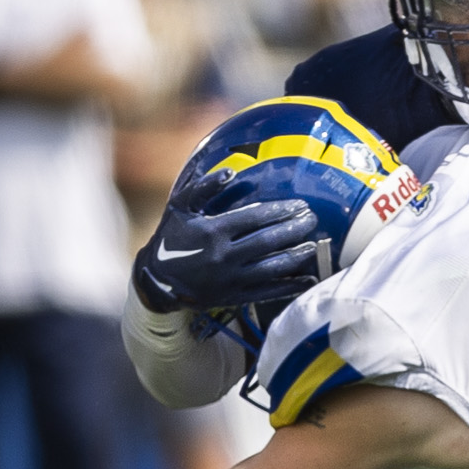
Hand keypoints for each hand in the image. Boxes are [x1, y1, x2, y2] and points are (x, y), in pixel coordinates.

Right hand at [131, 159, 328, 312]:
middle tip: (312, 219)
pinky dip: (289, 287)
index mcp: (213, 230)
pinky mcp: (233, 296)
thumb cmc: (171, 237)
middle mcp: (224, 255)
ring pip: (271, 267)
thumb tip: (231, 171)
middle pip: (268, 240)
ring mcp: (230, 278)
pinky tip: (307, 281)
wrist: (156, 280)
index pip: (255, 217)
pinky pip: (266, 292)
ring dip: (295, 256)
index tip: (300, 205)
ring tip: (312, 246)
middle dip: (294, 229)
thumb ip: (203, 187)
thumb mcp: (179, 207)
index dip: (281, 210)